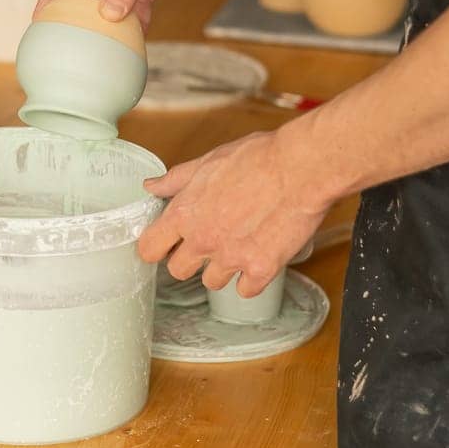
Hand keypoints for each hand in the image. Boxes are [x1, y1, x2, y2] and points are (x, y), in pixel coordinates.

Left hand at [137, 127, 331, 297]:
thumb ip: (176, 179)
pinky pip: (245, 290)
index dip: (155, 247)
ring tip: (238, 245)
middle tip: (206, 242)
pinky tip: (258, 258)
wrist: (299, 169)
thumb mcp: (208, 161)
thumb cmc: (257, 158)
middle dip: (189, 259)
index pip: (149, 248)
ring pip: (212, 282)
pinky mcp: (260, 270)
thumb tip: (151, 186)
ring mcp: (231, 258)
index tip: (164, 244)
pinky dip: (251, 279)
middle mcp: (203, 240)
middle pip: (178, 270)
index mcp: (185, 213)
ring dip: (222, 268)